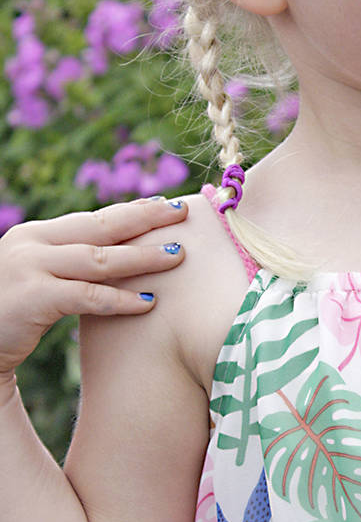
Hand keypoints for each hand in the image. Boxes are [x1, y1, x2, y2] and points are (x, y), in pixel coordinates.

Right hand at [0, 198, 188, 377]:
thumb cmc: (9, 317)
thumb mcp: (38, 279)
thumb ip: (69, 265)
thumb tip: (119, 257)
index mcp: (35, 235)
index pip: (92, 218)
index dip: (130, 211)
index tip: (163, 204)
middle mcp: (31, 243)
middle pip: (100, 226)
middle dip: (145, 218)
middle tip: (182, 212)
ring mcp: (30, 268)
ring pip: (100, 259)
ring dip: (143, 257)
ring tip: (178, 255)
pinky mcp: (32, 298)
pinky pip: (87, 296)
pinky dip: (120, 299)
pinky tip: (149, 302)